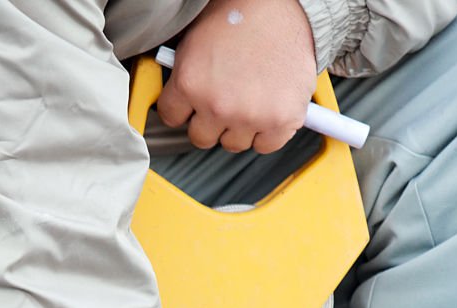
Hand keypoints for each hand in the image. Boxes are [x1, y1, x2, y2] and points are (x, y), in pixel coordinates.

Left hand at [157, 0, 315, 153]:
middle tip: (225, 98)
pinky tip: (268, 107)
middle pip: (201, 138)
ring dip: (239, 127)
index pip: (171, 117)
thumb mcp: (197, 40)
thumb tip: (181, 99)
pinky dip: (268, 132)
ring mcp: (249, 116)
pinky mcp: (280, 121)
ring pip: (234, 143)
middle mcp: (217, 104)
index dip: (183, 108)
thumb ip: (186, 75)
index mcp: (190, 82)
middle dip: (210, 121)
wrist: (285, 3)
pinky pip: (265, 145)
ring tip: (249, 96)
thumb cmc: (242, 13)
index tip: (192, 104)